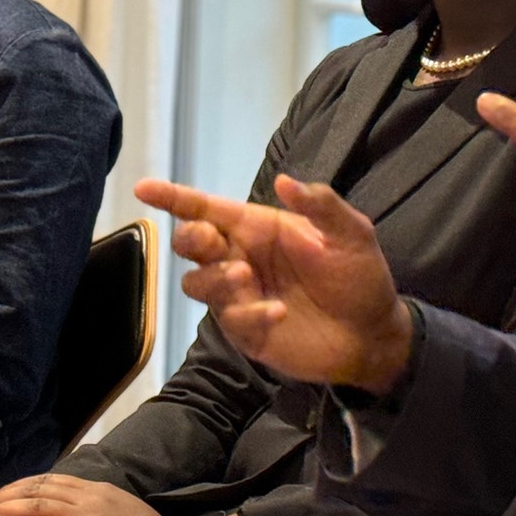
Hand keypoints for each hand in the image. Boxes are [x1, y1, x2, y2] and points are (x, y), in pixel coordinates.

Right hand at [135, 173, 415, 392]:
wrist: (373, 334)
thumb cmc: (360, 276)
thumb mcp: (352, 233)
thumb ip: (321, 205)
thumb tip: (284, 181)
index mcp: (259, 227)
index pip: (207, 208)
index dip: (173, 197)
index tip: (143, 188)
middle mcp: (241, 257)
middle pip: (190, 243)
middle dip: (190, 238)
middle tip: (211, 241)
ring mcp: (240, 296)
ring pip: (196, 283)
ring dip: (213, 278)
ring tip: (246, 277)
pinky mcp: (246, 330)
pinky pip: (226, 318)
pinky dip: (247, 313)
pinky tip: (278, 312)